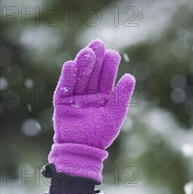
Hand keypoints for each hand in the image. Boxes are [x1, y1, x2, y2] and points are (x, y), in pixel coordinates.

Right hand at [49, 39, 134, 181]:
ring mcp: (74, 97)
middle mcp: (88, 94)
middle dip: (95, 59)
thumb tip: (130, 76)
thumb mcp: (115, 115)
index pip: (105, 77)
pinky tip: (71, 65)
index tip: (113, 53)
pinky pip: (64, 87)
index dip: (109, 65)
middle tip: (99, 43)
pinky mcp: (61, 102)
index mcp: (102, 96)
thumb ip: (122, 97)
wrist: (83, 150)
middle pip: (91, 73)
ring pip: (78, 77)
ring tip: (87, 52)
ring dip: (82, 64)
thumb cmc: (101, 135)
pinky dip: (67, 77)